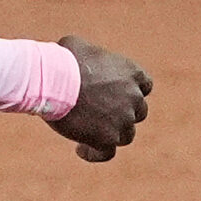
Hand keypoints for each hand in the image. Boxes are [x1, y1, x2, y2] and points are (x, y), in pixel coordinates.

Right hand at [48, 36, 150, 161]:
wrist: (55, 81)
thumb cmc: (64, 60)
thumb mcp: (78, 46)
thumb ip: (88, 56)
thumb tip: (74, 56)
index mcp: (132, 73)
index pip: (145, 86)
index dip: (132, 91)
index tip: (119, 94)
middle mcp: (133, 97)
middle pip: (138, 112)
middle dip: (123, 113)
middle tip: (102, 114)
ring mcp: (123, 121)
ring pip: (126, 134)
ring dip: (112, 133)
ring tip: (90, 133)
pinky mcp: (108, 139)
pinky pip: (107, 153)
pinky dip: (96, 153)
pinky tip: (81, 150)